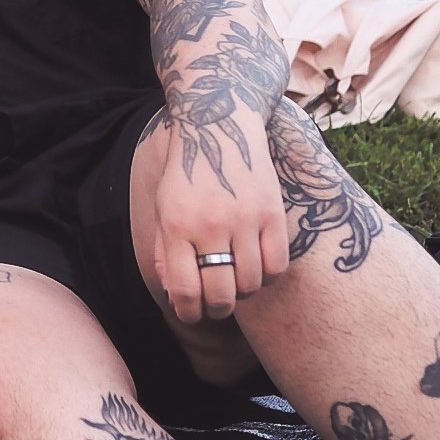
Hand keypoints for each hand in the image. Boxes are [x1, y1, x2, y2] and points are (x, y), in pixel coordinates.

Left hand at [150, 116, 289, 323]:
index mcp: (177, 227)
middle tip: (216, 305)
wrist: (218, 125)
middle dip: (217, 309)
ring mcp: (245, 219)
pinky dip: (268, 277)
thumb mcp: (162, 209)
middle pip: (222, 294)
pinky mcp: (273, 213)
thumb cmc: (186, 173)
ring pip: (251, 283)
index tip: (192, 314)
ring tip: (236, 282)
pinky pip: (277, 265)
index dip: (189, 313)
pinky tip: (258, 269)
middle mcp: (211, 226)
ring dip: (244, 292)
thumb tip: (177, 297)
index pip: (185, 291)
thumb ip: (165, 252)